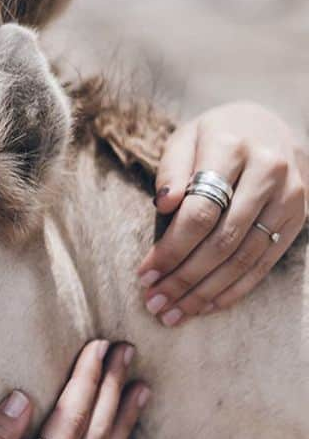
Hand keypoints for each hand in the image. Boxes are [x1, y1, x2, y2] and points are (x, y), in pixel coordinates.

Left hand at [135, 102, 308, 324]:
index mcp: (231, 146)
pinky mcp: (299, 216)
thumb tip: (163, 205)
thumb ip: (172, 170)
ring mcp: (289, 196)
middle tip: (156, 303)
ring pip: (245, 257)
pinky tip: (207, 306)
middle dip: (184, 278)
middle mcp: (267, 171)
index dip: (171, 249)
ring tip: (175, 313)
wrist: (270, 126)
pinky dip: (235, 289)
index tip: (144, 275)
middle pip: (222, 240)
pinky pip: (265, 263)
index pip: (200, 211)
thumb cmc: (215, 137)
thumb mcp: (185, 139)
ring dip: (206, 292)